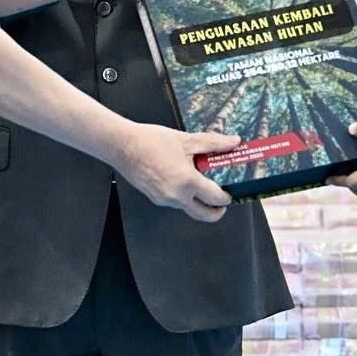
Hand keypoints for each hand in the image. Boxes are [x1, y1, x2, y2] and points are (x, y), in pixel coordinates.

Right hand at [115, 123, 238, 221]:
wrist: (122, 146)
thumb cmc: (150, 142)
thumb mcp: (186, 140)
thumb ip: (213, 143)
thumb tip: (233, 142)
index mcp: (187, 182)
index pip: (216, 198)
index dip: (226, 197)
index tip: (230, 192)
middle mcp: (177, 196)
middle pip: (204, 215)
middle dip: (217, 211)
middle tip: (222, 201)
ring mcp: (165, 200)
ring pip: (189, 208)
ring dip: (199, 201)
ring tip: (201, 182)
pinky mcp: (156, 199)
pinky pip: (176, 202)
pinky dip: (184, 195)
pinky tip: (183, 178)